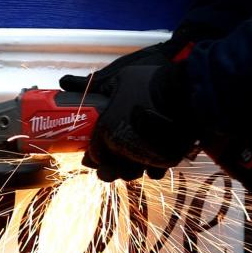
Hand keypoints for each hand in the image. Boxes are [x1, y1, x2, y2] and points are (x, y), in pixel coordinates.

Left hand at [61, 63, 197, 182]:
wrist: (187, 90)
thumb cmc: (150, 82)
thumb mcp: (119, 78)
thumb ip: (94, 85)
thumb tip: (64, 81)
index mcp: (107, 130)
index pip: (94, 154)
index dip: (92, 156)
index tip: (92, 154)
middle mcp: (123, 148)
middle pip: (110, 171)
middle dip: (107, 169)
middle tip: (107, 165)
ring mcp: (146, 157)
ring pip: (132, 174)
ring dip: (128, 170)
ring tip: (130, 162)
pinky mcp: (166, 160)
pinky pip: (155, 172)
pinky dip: (152, 168)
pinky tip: (151, 159)